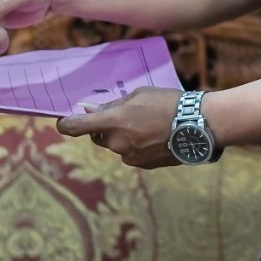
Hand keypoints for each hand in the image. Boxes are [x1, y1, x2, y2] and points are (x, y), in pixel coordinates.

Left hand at [56, 86, 180, 168]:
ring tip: (149, 125)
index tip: (62, 122)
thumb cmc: (168, 103)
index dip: (65, 124)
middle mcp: (117, 143)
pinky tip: (156, 136)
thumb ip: (112, 104)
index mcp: (113, 122)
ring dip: (124, 136)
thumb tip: (91, 110)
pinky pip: (131, 154)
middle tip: (127, 114)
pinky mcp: (143, 165)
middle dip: (106, 127)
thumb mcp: (139, 95)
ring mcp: (130, 157)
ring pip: (117, 146)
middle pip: (99, 136)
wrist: (198, 125)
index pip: (76, 127)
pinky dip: (137, 146)